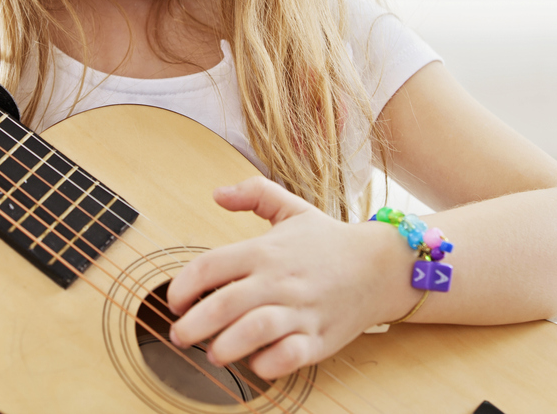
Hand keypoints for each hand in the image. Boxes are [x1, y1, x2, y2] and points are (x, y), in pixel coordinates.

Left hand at [167, 177, 412, 379]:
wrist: (381, 266)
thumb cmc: (329, 241)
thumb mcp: (291, 207)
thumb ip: (253, 194)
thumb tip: (217, 193)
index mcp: (266, 250)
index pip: (210, 266)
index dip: (183, 287)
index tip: (174, 301)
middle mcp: (279, 280)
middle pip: (224, 304)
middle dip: (193, 326)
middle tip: (179, 336)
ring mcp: (301, 310)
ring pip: (254, 331)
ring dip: (225, 347)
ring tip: (213, 353)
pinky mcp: (320, 338)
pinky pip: (289, 356)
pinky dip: (268, 363)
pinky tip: (255, 362)